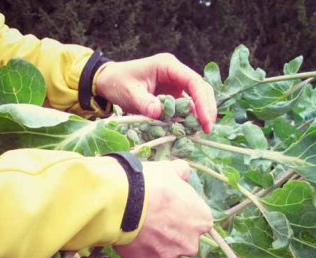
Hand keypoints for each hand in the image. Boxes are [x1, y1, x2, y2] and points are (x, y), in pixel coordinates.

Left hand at [95, 54, 216, 132]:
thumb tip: (159, 113)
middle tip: (207, 130)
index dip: (202, 100)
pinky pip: (185, 107)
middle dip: (206, 109)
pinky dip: (188, 119)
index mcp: (167, 66)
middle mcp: (175, 73)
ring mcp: (175, 85)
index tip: (205, 120)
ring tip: (200, 133)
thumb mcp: (129, 92)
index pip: (193, 81)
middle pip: (200, 89)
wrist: (108, 82)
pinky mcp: (172, 96)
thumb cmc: (117, 82)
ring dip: (199, 115)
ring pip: (196, 99)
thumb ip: (144, 102)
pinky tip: (189, 131)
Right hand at [114, 160, 212, 257]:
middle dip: (172, 233)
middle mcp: (190, 243)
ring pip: (164, 252)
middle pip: (184, 240)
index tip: (171, 206)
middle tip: (155, 217)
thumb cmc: (152, 183)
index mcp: (202, 221)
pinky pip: (143, 256)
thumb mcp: (170, 169)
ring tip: (139, 226)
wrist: (123, 201)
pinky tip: (129, 233)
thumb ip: (181, 172)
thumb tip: (183, 172)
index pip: (199, 220)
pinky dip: (137, 248)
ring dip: (155, 243)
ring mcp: (167, 256)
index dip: (184, 212)